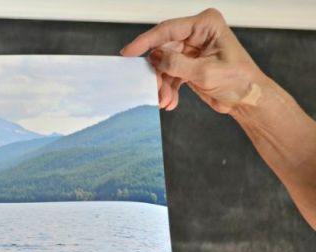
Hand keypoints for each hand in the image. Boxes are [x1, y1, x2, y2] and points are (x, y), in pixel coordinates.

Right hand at [121, 8, 265, 112]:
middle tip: (151, 89)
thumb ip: (176, 63)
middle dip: (157, 72)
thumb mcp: (205, 72)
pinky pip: (170, 74)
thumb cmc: (240, 81)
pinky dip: (168, 88)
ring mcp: (192, 49)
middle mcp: (198, 33)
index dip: (146, 42)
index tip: (128, 53)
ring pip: (164, 64)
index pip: (168, 30)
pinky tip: (170, 101)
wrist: (248, 100)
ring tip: (164, 100)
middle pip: (163, 49)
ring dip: (162, 84)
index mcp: (206, 25)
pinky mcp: (189, 64)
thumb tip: (154, 57)